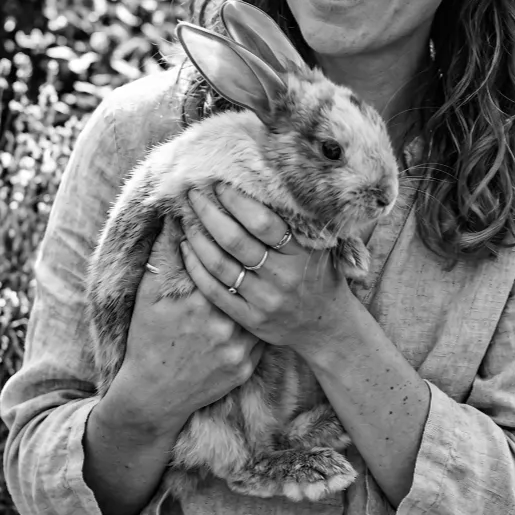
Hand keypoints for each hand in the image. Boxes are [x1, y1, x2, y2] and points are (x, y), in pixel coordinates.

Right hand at [106, 219, 262, 433]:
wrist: (154, 394)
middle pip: (244, 281)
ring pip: (259, 306)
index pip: (222, 259)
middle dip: (250, 260)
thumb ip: (161, 256)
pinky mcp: (247, 366)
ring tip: (267, 272)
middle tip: (256, 242)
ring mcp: (237, 348)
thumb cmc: (147, 339)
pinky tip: (264, 305)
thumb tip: (172, 218)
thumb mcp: (148, 296)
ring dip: (263, 289)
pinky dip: (261, 319)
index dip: (228, 238)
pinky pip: (261, 334)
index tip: (232, 220)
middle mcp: (221, 324)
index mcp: (197, 300)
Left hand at [177, 184, 361, 357]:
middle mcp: (281, 278)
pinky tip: (186, 250)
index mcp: (300, 255)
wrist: (327, 329)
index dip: (237, 202)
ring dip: (198, 239)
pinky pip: (215, 291)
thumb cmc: (320, 279)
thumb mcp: (317, 249)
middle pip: (235, 241)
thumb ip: (294, 226)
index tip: (220, 185)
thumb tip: (258, 188)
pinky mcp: (249, 319)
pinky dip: (196, 268)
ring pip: (220, 265)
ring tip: (187, 220)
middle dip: (210, 214)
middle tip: (194, 195)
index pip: (263, 223)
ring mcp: (264, 301)